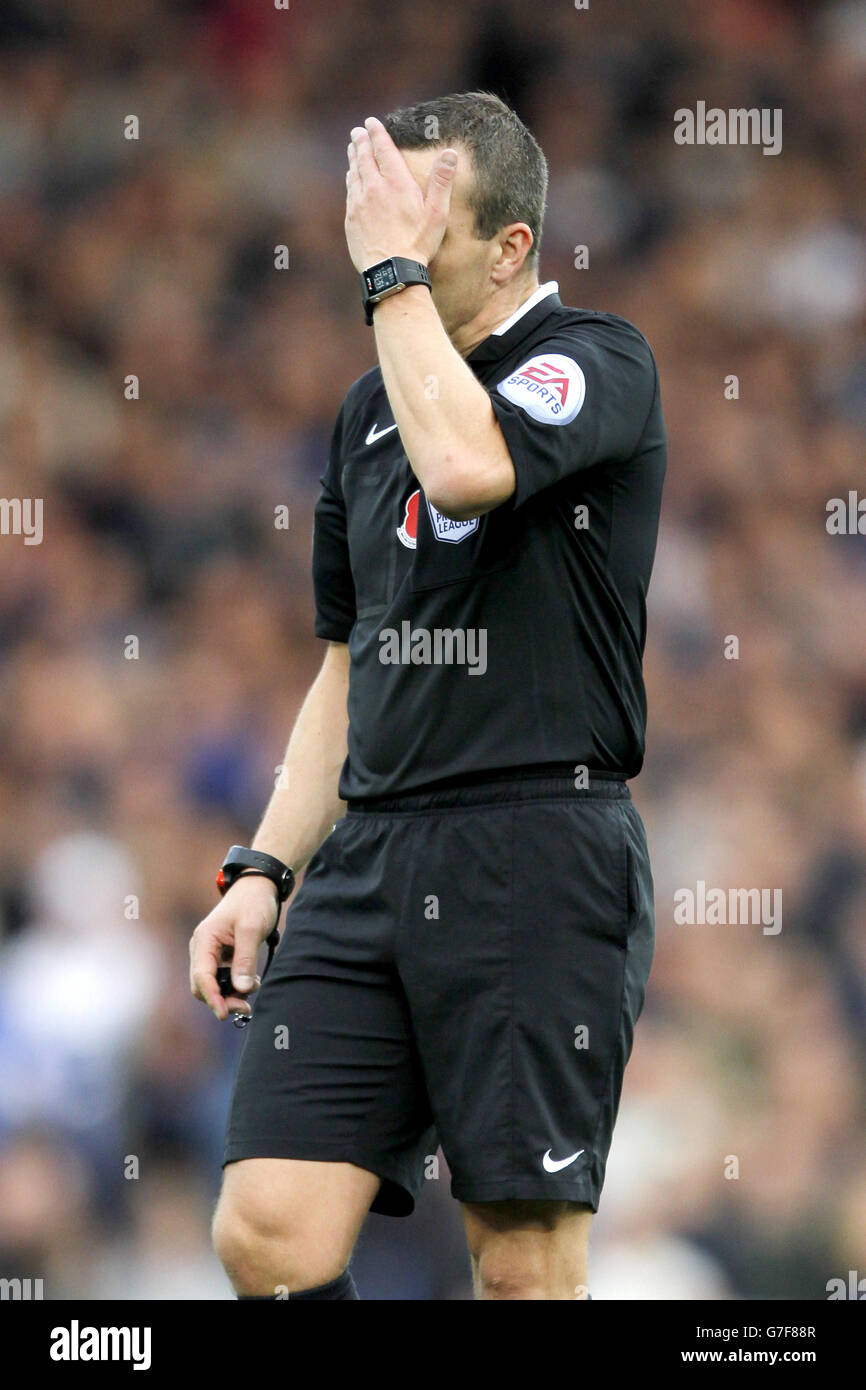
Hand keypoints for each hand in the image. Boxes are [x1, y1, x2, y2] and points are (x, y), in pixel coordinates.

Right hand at [189, 875, 278, 1021]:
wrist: (258, 887)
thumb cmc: (253, 902)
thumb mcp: (252, 928)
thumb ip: (245, 959)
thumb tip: (241, 989)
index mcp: (204, 939)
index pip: (202, 976)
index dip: (212, 998)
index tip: (224, 1014)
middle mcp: (202, 948)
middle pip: (203, 986)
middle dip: (222, 999)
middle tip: (246, 1007)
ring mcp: (210, 953)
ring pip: (212, 985)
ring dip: (230, 994)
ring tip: (253, 988)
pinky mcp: (220, 957)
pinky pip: (222, 979)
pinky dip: (234, 986)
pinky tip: (251, 982)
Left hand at [344, 115, 457, 271]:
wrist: (390, 271)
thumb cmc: (417, 244)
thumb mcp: (437, 213)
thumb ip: (442, 181)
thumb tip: (451, 153)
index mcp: (396, 183)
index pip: (383, 149)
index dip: (377, 133)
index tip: (371, 122)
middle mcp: (374, 188)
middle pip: (365, 157)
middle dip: (361, 141)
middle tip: (358, 131)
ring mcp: (359, 203)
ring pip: (354, 173)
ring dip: (354, 158)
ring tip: (353, 148)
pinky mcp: (351, 219)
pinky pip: (350, 192)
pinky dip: (351, 179)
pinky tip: (351, 177)